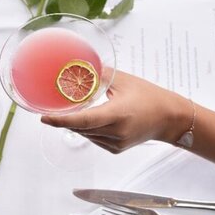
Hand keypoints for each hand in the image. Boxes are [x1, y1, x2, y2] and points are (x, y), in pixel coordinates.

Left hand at [41, 69, 191, 152]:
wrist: (170, 118)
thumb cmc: (150, 96)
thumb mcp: (124, 81)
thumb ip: (101, 74)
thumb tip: (80, 65)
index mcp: (118, 114)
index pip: (84, 120)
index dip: (62, 120)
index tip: (44, 117)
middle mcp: (116, 132)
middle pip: (81, 128)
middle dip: (64, 119)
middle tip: (48, 110)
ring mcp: (116, 143)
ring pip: (86, 134)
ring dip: (76, 124)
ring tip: (68, 111)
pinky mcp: (116, 149)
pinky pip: (94, 138)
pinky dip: (88, 129)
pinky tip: (90, 118)